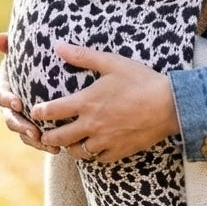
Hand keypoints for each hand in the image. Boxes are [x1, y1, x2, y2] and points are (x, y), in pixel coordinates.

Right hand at [0, 32, 52, 152]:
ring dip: (32, 139)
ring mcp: (22, 117)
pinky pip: (36, 139)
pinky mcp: (34, 127)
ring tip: (46, 143)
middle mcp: (11, 104)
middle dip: (20, 125)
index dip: (7, 99)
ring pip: (22, 132)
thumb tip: (0, 38)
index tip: (17, 102)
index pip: (1, 94)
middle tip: (32, 130)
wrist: (51, 74)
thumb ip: (12, 46)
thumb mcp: (25, 52)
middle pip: (10, 118)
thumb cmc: (35, 58)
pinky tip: (57, 149)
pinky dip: (44, 144)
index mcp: (6, 85)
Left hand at [33, 43, 179, 162]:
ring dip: (70, 148)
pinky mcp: (119, 151)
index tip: (36, 111)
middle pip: (59, 138)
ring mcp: (105, 140)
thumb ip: (83, 56)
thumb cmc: (141, 80)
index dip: (40, 112)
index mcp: (87, 102)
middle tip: (45, 134)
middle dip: (48, 136)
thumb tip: (58, 45)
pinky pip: (99, 159)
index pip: (52, 111)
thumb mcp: (112, 63)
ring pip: (77, 152)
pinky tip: (94, 149)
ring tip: (68, 144)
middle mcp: (92, 124)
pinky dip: (93, 155)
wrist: (170, 104)